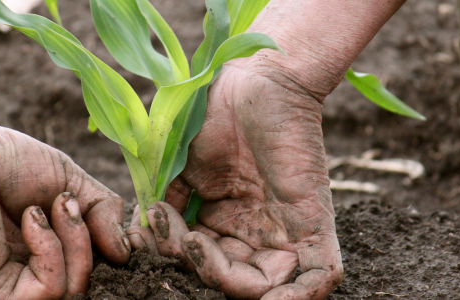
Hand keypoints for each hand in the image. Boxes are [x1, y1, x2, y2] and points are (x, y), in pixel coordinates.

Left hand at [0, 111, 129, 298]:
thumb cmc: (12, 164)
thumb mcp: (74, 186)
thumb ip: (104, 216)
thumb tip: (125, 253)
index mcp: (49, 255)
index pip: (94, 272)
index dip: (114, 253)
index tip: (114, 222)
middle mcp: (30, 277)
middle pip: (90, 284)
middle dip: (91, 240)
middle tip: (72, 203)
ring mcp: (11, 290)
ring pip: (74, 291)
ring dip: (74, 240)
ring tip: (52, 206)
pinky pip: (49, 290)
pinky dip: (50, 249)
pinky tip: (30, 218)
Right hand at [126, 55, 343, 298]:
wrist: (256, 80)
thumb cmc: (215, 116)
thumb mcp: (179, 169)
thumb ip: (166, 209)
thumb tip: (141, 241)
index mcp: (224, 222)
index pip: (203, 261)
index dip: (176, 254)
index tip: (154, 220)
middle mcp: (255, 232)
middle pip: (231, 279)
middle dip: (200, 267)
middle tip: (181, 236)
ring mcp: (285, 231)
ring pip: (266, 287)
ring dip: (231, 283)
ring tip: (198, 246)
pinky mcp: (313, 224)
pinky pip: (318, 277)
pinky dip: (299, 298)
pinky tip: (274, 299)